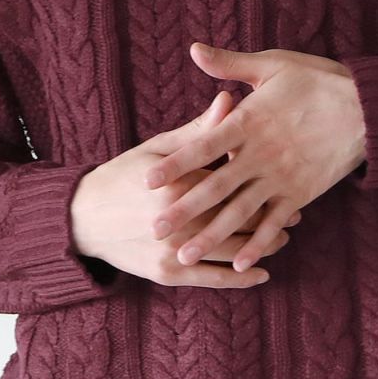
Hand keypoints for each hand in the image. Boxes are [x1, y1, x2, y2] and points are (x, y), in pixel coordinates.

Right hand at [70, 90, 301, 287]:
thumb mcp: (160, 148)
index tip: (285, 176)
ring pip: (231, 250)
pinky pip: (213, 279)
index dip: (261, 179)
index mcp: (177, 182)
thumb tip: (231, 99)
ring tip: (284, 239)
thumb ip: (200, 130)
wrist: (82, 218)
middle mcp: (177, 219)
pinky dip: (241, 278)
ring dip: (262, 246)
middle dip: (269, 215)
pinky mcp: (167, 274)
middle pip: (236, 217)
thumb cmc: (124, 175)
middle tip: (296, 212)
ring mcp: (172, 250)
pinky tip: (263, 273)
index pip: (230, 180)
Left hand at [143, 44, 366, 275]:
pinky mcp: (301, 193)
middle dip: (184, 209)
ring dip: (212, 235)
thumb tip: (193, 49)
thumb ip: (230, 63)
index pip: (204, 145)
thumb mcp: (273, 64)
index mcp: (250, 121)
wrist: (369, 109)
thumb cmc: (318, 81)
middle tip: (153, 228)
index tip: (148, 180)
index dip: (176, 163)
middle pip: (215, 186)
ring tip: (184, 255)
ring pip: (240, 212)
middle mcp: (261, 155)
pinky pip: (275, 223)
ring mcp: (282, 178)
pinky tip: (239, 263)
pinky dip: (258, 244)